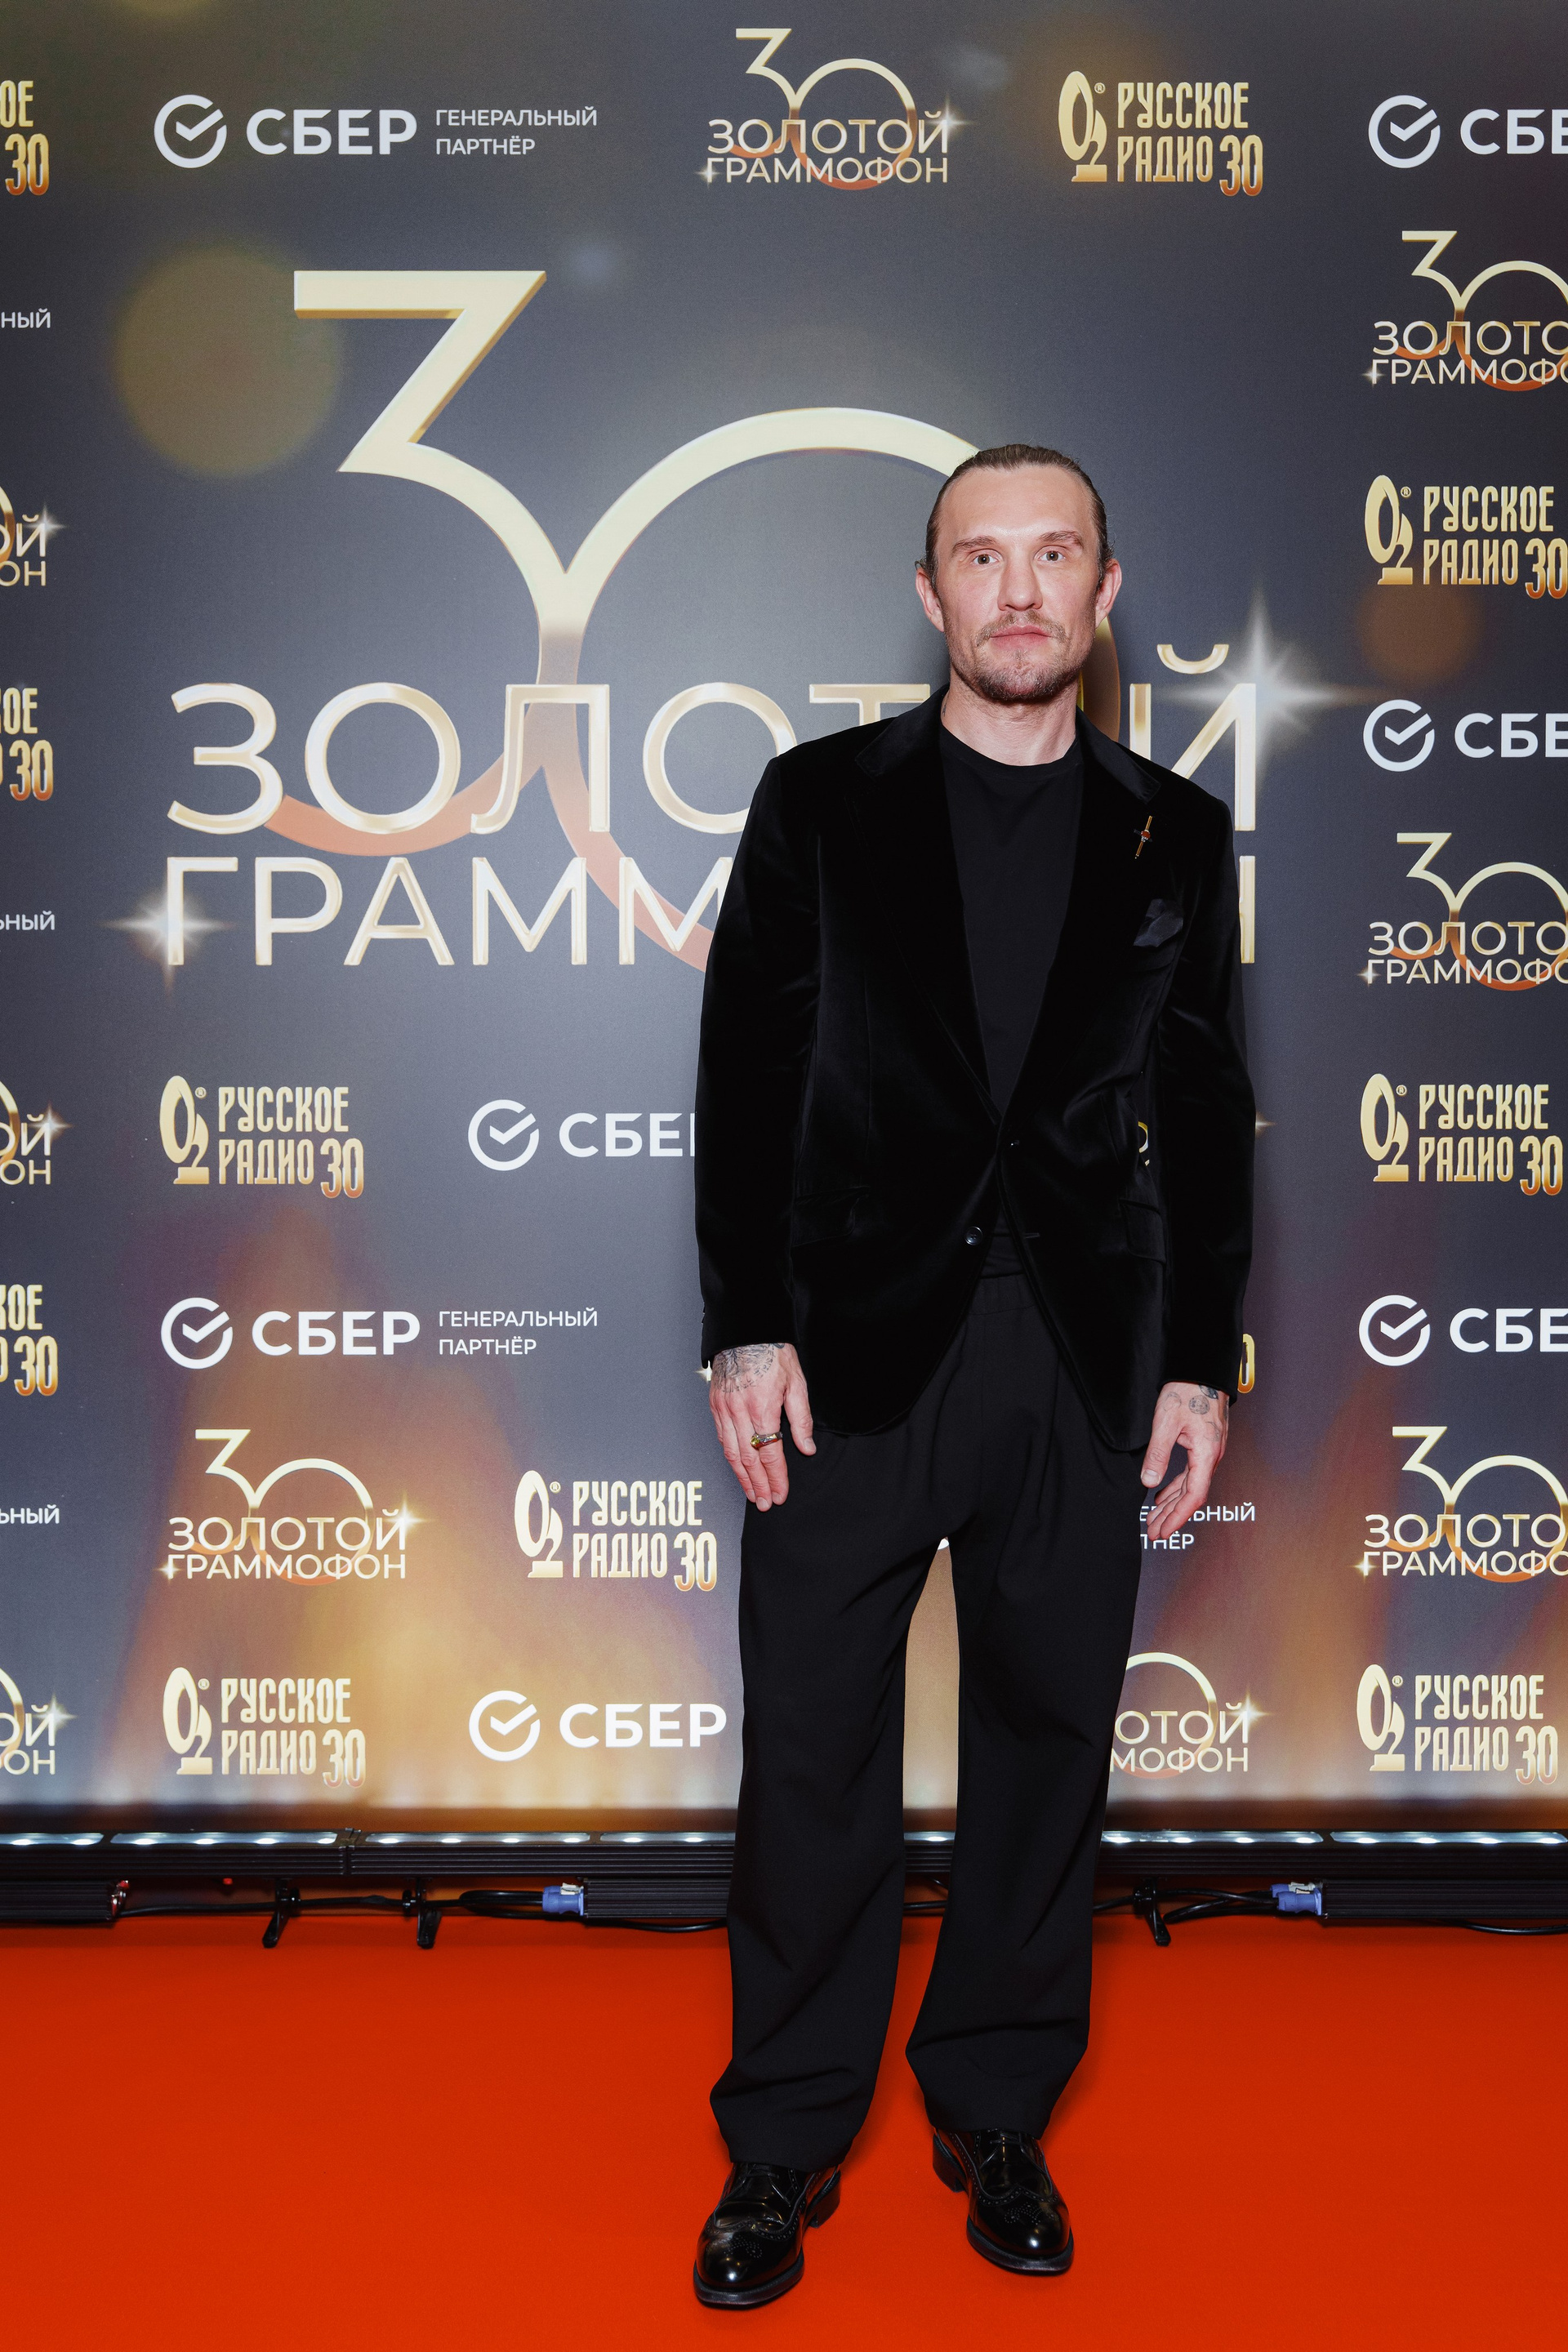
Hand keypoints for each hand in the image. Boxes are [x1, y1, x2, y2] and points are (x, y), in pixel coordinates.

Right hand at [708, 1341, 814, 1508]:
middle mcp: (739, 1413)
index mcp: (762, 1408)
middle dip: (759, 1485)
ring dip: (742, 1478)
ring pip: (732, 1453)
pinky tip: (737, 1468)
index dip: (776, 1478)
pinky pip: (722, 1439)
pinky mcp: (715, 1406)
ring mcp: (724, 1410)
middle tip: (766, 1504)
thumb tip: (807, 1448)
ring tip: (752, 1494)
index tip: (781, 1494)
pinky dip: (730, 1458)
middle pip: (749, 1460)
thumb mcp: (797, 1383)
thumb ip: (801, 1419)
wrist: (744, 1331)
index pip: (770, 1454)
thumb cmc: (772, 1353)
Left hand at [1140, 1380, 1229, 1540]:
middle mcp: (1212, 1456)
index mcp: (1207, 1453)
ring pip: (1191, 1486)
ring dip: (1172, 1504)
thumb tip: (1149, 1482)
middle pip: (1192, 1495)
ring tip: (1154, 1519)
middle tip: (1154, 1532)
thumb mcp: (1166, 1422)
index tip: (1163, 1531)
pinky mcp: (1203, 1445)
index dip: (1178, 1517)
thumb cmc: (1187, 1391)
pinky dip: (1175, 1487)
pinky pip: (1191, 1473)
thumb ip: (1158, 1453)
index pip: (1194, 1495)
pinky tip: (1162, 1495)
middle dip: (1172, 1516)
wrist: (1202, 1370)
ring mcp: (1209, 1451)